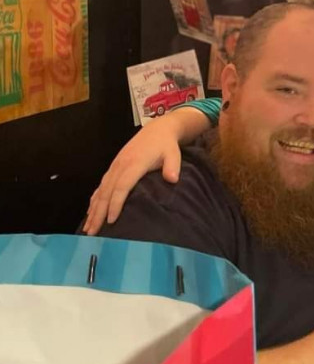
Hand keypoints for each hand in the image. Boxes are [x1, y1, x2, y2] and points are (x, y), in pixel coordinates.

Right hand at [83, 117, 182, 233]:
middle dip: (99, 213)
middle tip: (93, 232)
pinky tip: (90, 211)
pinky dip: (94, 199)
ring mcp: (115, 166)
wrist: (157, 130)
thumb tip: (172, 179)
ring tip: (89, 228)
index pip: (122, 186)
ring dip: (94, 209)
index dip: (116, 203)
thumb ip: (173, 166)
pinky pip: (101, 185)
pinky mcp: (113, 167)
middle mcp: (120, 165)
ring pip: (101, 190)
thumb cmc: (166, 145)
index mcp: (134, 163)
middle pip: (107, 192)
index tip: (112, 220)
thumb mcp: (173, 154)